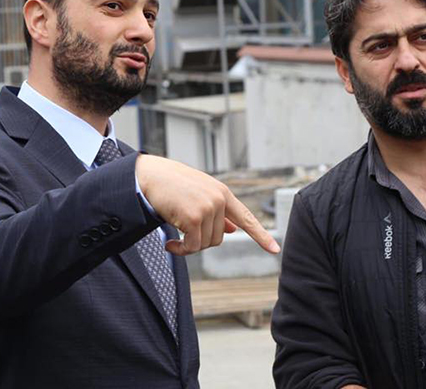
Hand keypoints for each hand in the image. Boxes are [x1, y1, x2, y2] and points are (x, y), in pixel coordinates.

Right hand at [136, 155, 280, 255]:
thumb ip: (217, 212)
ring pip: (205, 244)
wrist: (149, 176)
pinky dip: (181, 250)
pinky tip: (170, 243)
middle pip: (219, 238)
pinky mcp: (194, 217)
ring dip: (189, 245)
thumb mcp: (199, 195)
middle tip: (183, 233)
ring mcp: (208, 207)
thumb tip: (232, 230)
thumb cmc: (172, 185)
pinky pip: (192, 246)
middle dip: (200, 240)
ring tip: (175, 236)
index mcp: (223, 193)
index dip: (261, 235)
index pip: (247, 218)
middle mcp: (219, 199)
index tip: (275, 249)